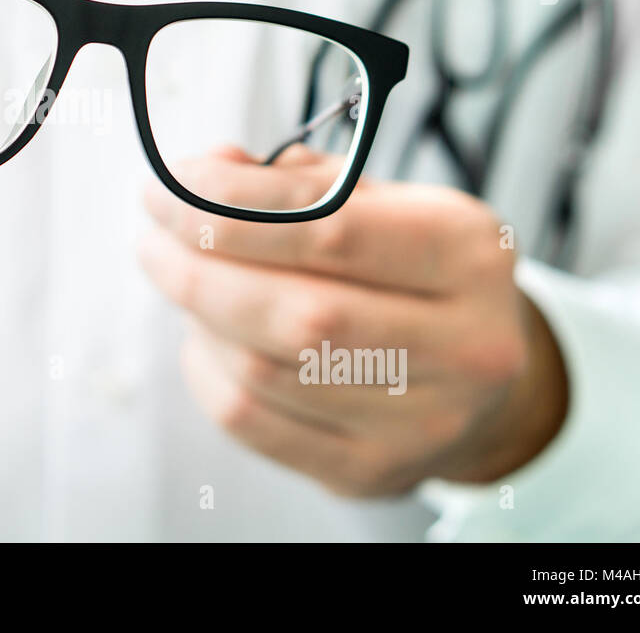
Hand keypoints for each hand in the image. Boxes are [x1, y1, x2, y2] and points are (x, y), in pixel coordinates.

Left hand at [137, 146, 567, 494]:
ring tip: (180, 278)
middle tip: (153, 235)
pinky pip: (252, 422)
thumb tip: (208, 171)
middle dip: (199, 266)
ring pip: (263, 369)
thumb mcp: (390, 205)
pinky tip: (202, 336)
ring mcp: (422, 421)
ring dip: (198, 316)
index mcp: (468, 256)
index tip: (171, 186)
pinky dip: (205, 371)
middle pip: (294, 309)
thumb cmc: (421, 276)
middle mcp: (462, 345)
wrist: (486, 382)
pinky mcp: (372, 470)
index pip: (330, 230)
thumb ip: (300, 183)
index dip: (232, 207)